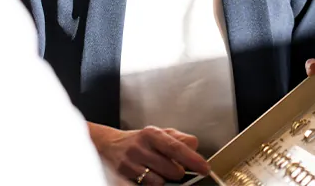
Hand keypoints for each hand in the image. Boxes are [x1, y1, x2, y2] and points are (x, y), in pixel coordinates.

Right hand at [88, 123, 208, 185]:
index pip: (176, 147)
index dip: (192, 159)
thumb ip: (178, 138)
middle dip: (178, 173)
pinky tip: (150, 177)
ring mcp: (130, 164)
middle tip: (175, 170)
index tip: (204, 168)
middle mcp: (140, 148)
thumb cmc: (140, 141)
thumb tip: (195, 146)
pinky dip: (152, 185)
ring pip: (159, 182)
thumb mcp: (159, 134)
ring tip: (159, 172)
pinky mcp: (123, 177)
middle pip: (171, 169)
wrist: (109, 145)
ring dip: (164, 181)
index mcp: (152, 134)